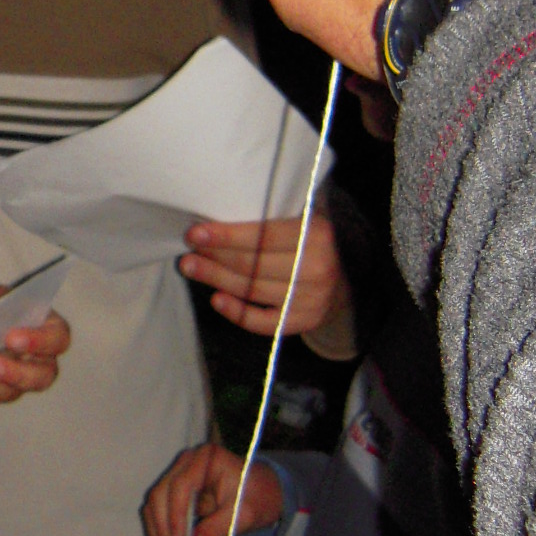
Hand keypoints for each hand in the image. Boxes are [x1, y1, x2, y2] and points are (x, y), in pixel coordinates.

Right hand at [141, 442, 283, 535]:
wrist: (261, 492)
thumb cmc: (256, 497)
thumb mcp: (244, 514)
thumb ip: (218, 529)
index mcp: (207, 458)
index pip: (181, 485)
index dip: (176, 515)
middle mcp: (186, 463)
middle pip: (161, 494)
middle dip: (164, 529)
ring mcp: (176, 475)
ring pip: (155, 506)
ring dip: (158, 535)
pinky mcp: (173, 492)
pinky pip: (159, 513)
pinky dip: (161, 534)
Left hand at [180, 209, 354, 355]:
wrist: (348, 275)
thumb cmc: (312, 241)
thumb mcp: (304, 218)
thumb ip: (273, 216)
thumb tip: (219, 214)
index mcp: (316, 234)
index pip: (263, 236)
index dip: (226, 236)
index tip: (195, 234)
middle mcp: (317, 267)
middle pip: (253, 265)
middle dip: (215, 259)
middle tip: (187, 254)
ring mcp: (313, 298)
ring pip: (253, 290)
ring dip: (217, 280)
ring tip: (192, 269)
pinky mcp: (304, 320)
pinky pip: (264, 322)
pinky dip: (238, 312)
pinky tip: (217, 299)